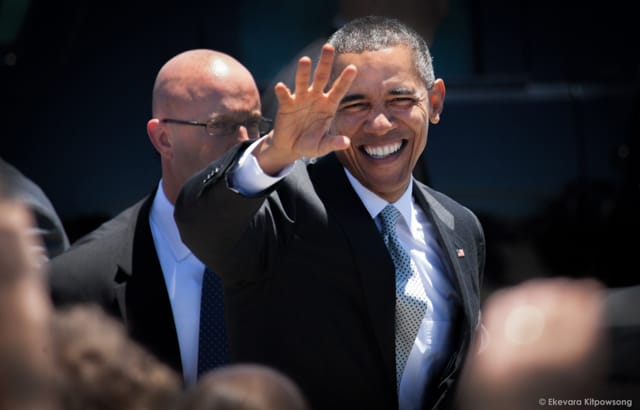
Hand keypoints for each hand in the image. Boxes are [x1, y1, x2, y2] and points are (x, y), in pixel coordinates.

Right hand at [255, 44, 356, 174]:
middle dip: (325, 63)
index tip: (353, 68)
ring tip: (305, 60)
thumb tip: (346, 143)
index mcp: (328, 105)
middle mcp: (315, 98)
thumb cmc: (310, 143)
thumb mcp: (322, 146)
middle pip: (321, 77)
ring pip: (303, 82)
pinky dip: (283, 91)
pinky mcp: (286, 105)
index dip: (345, 80)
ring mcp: (301, 99)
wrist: (290, 147)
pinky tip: (281, 87)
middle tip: (328, 47)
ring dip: (303, 72)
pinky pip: (285, 96)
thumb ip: (333, 143)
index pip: (339, 90)